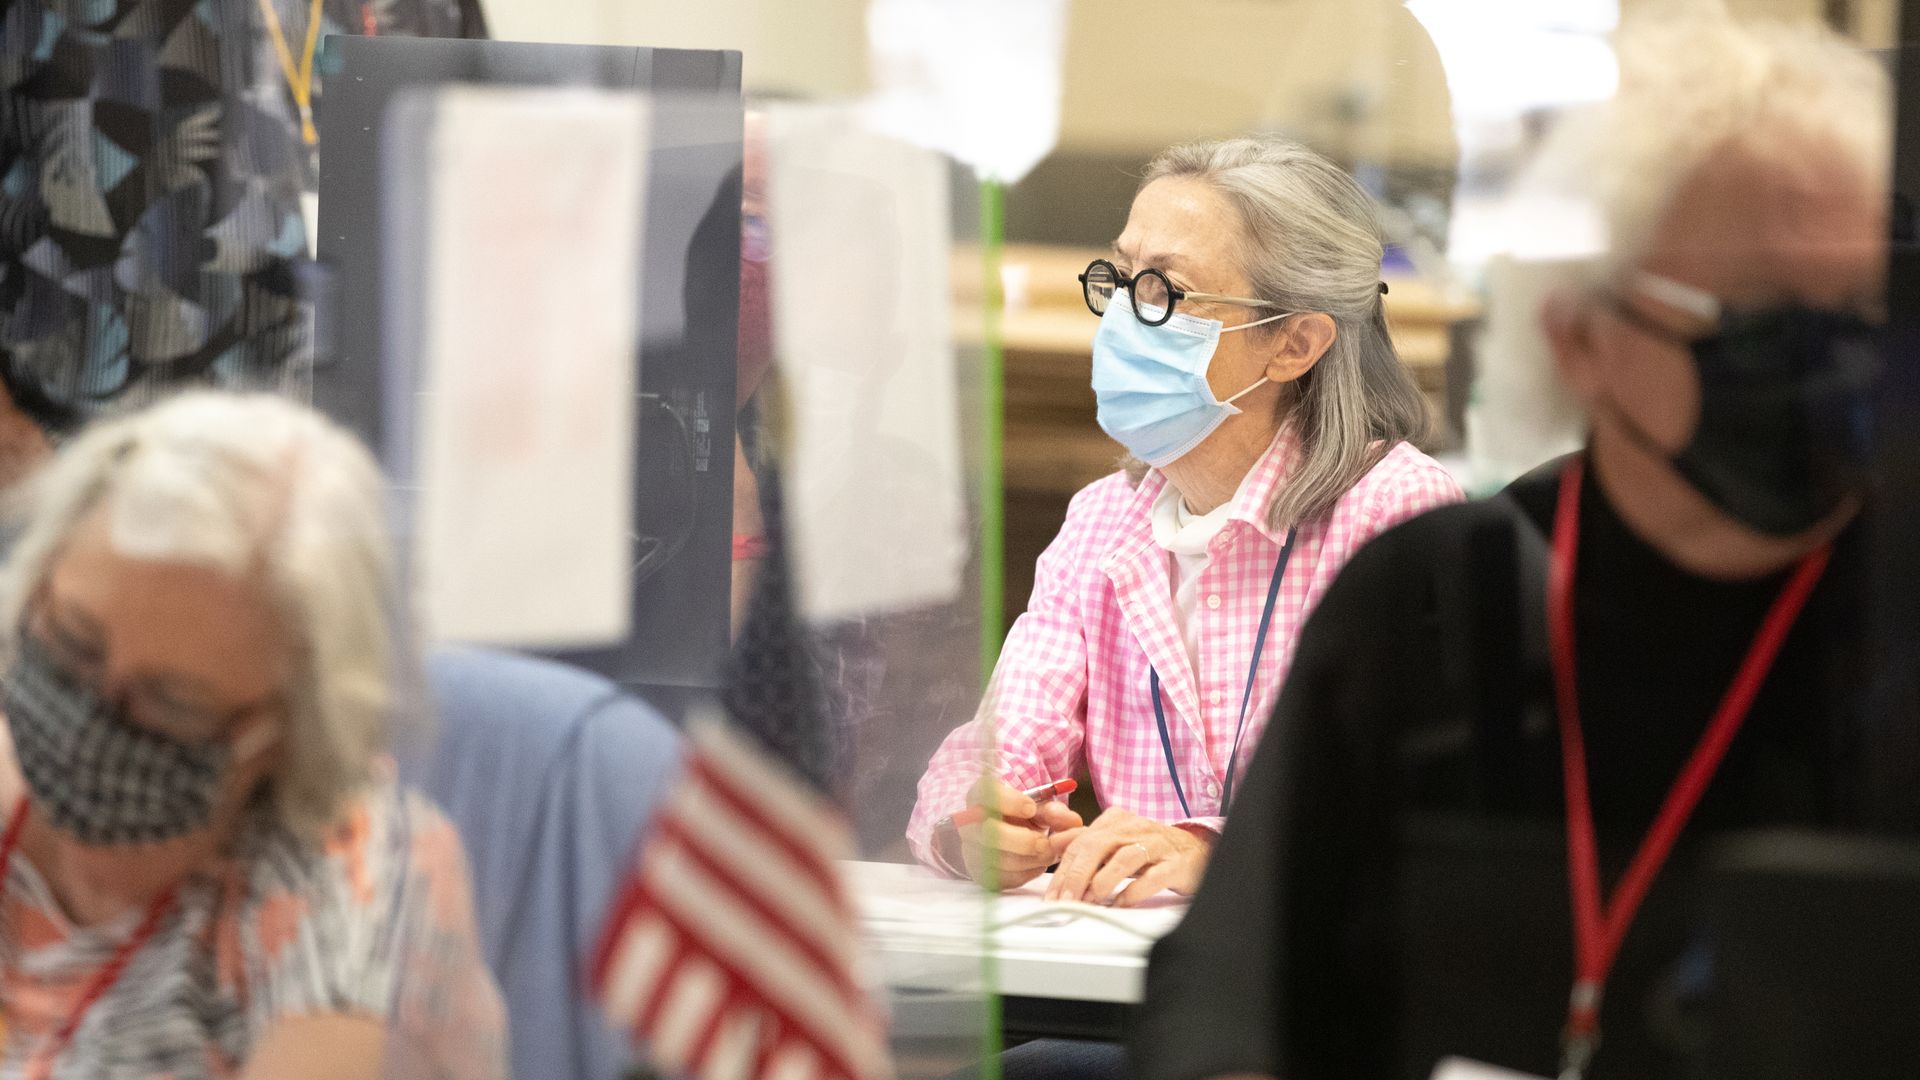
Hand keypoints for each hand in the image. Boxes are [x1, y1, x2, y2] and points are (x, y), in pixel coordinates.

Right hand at [955, 777, 1083, 890]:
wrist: (1009, 834)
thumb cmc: (1022, 817)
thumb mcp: (1039, 808)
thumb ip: (1055, 812)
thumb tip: (1073, 822)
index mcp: (980, 797)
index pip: (985, 795)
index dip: (1009, 802)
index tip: (1031, 808)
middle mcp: (969, 824)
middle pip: (989, 833)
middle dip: (1022, 841)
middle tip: (1044, 842)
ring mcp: (972, 850)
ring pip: (998, 860)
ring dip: (1030, 859)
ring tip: (1048, 852)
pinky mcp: (981, 874)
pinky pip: (1004, 878)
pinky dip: (1026, 872)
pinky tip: (1037, 863)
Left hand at [1043, 807, 1213, 906]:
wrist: (1196, 850)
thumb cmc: (1150, 848)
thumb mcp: (1115, 841)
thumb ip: (1086, 842)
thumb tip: (1053, 844)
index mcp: (1115, 820)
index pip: (1080, 843)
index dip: (1063, 870)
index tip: (1053, 895)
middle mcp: (1134, 828)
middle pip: (1097, 846)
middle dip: (1077, 876)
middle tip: (1066, 901)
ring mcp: (1156, 845)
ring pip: (1124, 858)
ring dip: (1102, 881)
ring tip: (1090, 900)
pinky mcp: (1175, 864)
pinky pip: (1153, 876)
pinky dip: (1134, 891)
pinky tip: (1121, 904)